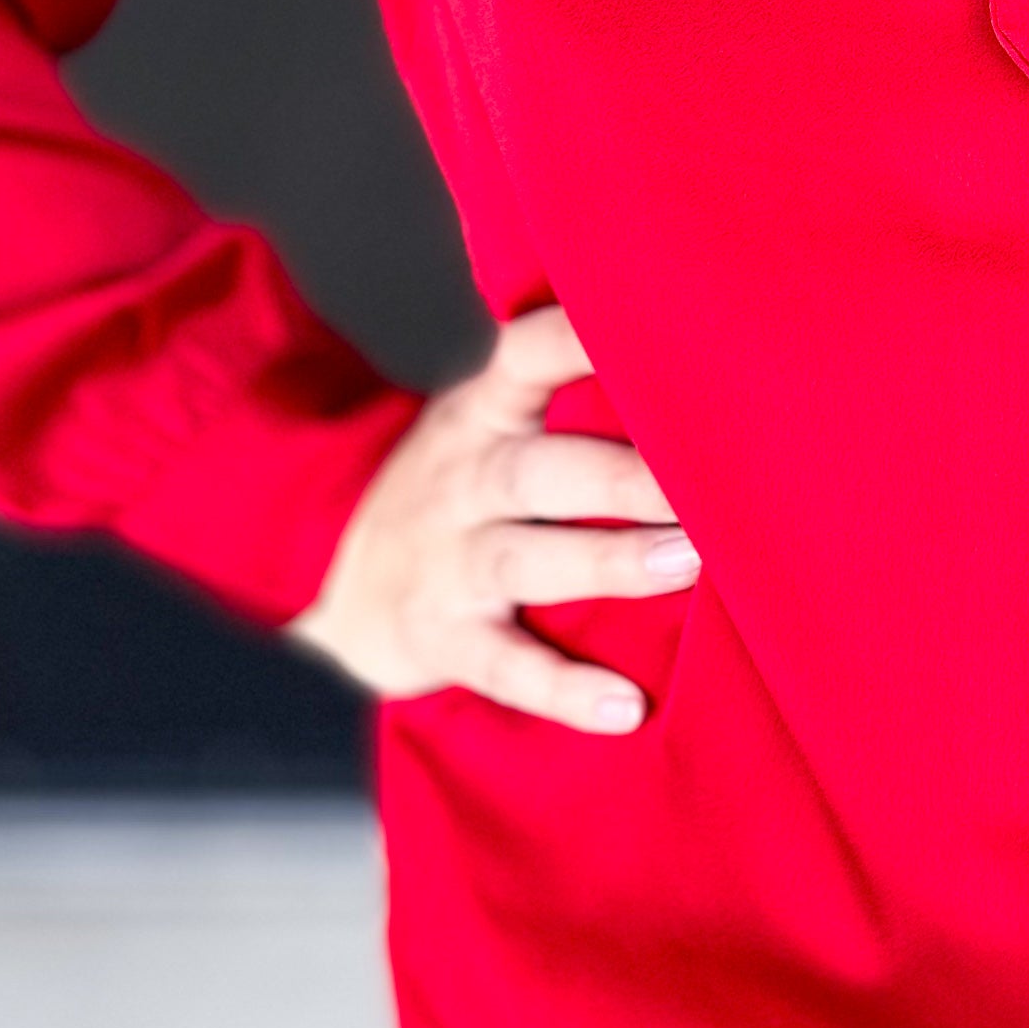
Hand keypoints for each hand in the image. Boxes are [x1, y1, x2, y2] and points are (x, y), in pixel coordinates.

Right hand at [288, 305, 698, 732]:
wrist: (324, 568)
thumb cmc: (459, 486)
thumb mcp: (487, 422)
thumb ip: (566, 394)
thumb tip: (697, 361)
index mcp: (483, 416)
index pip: (526, 358)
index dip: (577, 336)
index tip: (648, 320)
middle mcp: (465, 481)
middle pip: (540, 470)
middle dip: (622, 475)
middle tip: (704, 479)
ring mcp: (448, 562)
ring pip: (525, 559)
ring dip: (607, 560)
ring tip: (685, 562)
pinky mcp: (443, 638)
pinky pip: (505, 666)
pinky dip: (563, 689)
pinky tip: (626, 707)